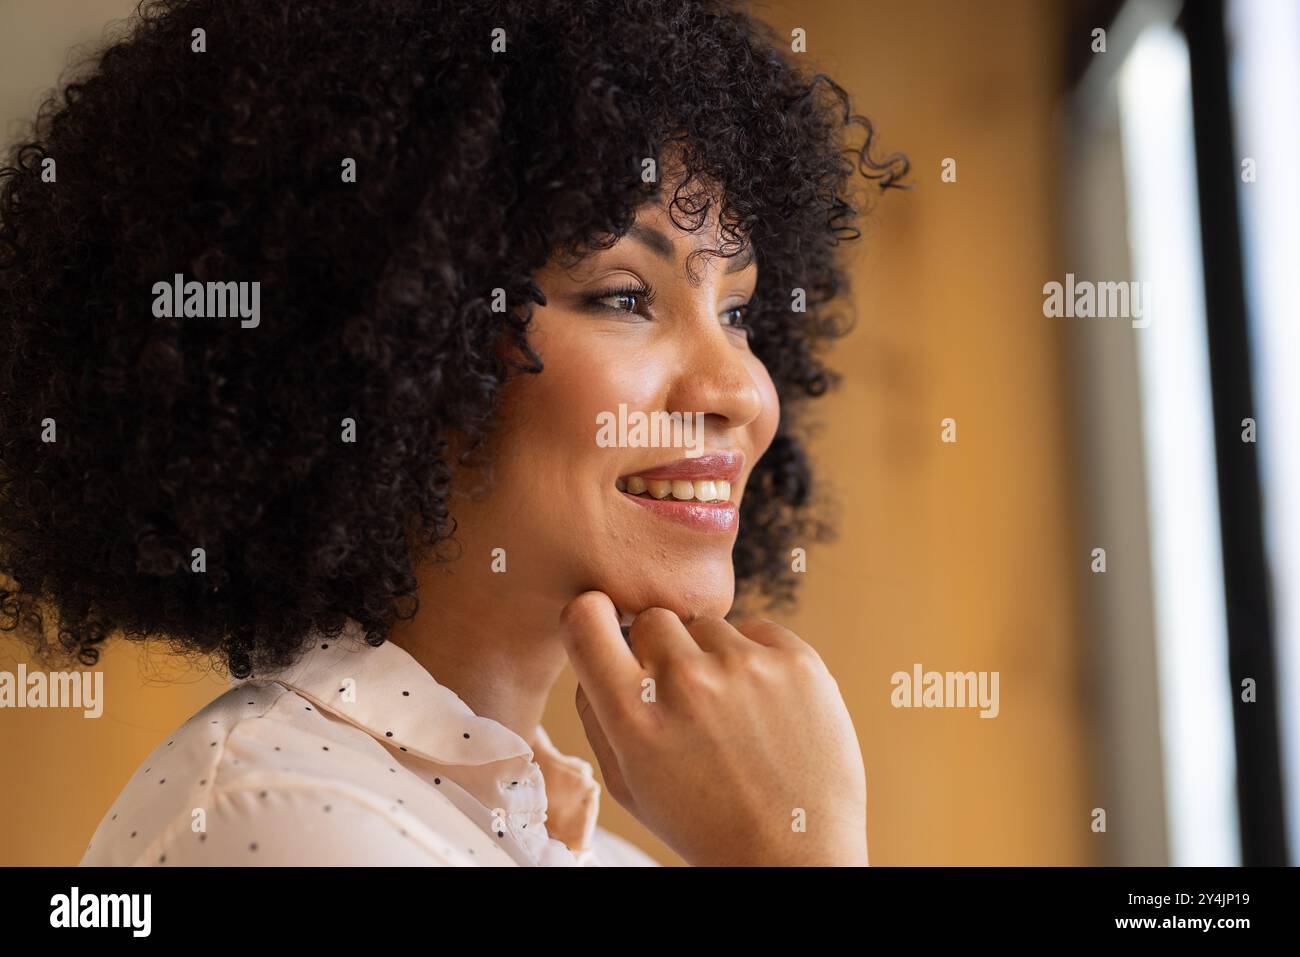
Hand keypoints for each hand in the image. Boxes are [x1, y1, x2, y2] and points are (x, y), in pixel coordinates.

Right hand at [557, 591, 867, 865]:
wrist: (793, 854)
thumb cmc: (704, 823)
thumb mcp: (628, 784)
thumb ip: (596, 712)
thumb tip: (593, 648)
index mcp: (634, 718)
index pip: (585, 616)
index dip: (593, 620)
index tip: (607, 633)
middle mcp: (688, 683)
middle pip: (653, 618)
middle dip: (661, 650)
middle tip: (683, 699)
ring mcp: (747, 667)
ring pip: (707, 625)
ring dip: (711, 657)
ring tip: (730, 714)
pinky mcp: (798, 661)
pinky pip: (757, 630)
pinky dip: (756, 659)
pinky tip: (762, 707)